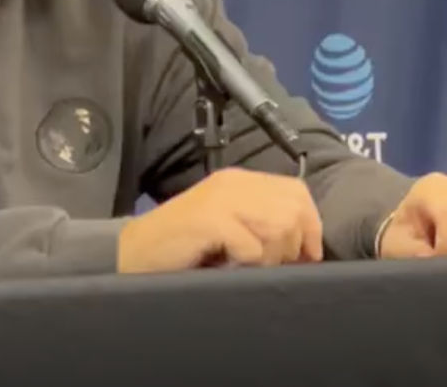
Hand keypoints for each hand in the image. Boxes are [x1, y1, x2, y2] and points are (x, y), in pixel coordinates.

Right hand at [117, 167, 323, 272]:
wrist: (135, 253)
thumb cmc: (183, 246)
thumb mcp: (227, 224)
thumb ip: (259, 221)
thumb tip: (304, 245)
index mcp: (239, 180)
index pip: (296, 191)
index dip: (311, 225)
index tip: (308, 255)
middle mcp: (233, 183)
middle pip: (292, 209)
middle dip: (292, 245)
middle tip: (270, 265)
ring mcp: (220, 199)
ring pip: (278, 226)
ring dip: (270, 257)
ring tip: (246, 266)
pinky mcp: (210, 220)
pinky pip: (253, 248)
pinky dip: (247, 264)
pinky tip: (227, 266)